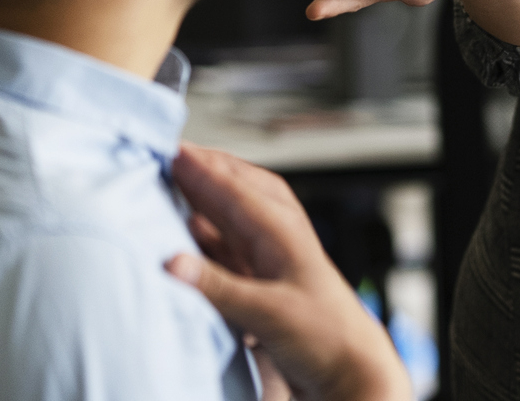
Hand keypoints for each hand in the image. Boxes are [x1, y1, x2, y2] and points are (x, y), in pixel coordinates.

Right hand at [164, 145, 407, 400]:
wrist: (350, 368)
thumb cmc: (325, 335)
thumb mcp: (269, 312)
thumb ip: (219, 288)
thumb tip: (172, 262)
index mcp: (281, 230)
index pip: (233, 188)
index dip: (200, 169)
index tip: (168, 151)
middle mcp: (276, 233)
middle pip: (236, 187)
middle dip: (205, 168)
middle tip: (169, 153)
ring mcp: (271, 252)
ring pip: (234, 210)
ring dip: (207, 194)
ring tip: (178, 179)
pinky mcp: (264, 275)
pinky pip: (231, 239)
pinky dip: (210, 228)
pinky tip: (192, 227)